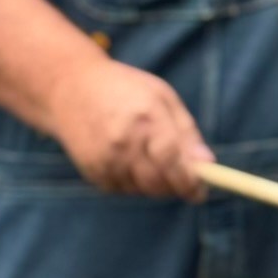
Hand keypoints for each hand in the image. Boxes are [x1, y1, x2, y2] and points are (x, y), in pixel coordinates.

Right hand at [47, 57, 213, 199]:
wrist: (70, 87)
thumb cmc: (124, 88)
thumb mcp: (161, 96)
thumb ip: (186, 132)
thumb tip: (207, 165)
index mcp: (145, 115)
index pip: (172, 158)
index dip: (189, 179)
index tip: (199, 190)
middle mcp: (122, 139)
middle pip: (158, 181)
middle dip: (175, 187)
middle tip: (184, 181)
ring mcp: (104, 156)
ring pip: (141, 189)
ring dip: (155, 184)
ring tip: (150, 158)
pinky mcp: (91, 169)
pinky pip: (123, 189)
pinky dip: (133, 182)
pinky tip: (128, 159)